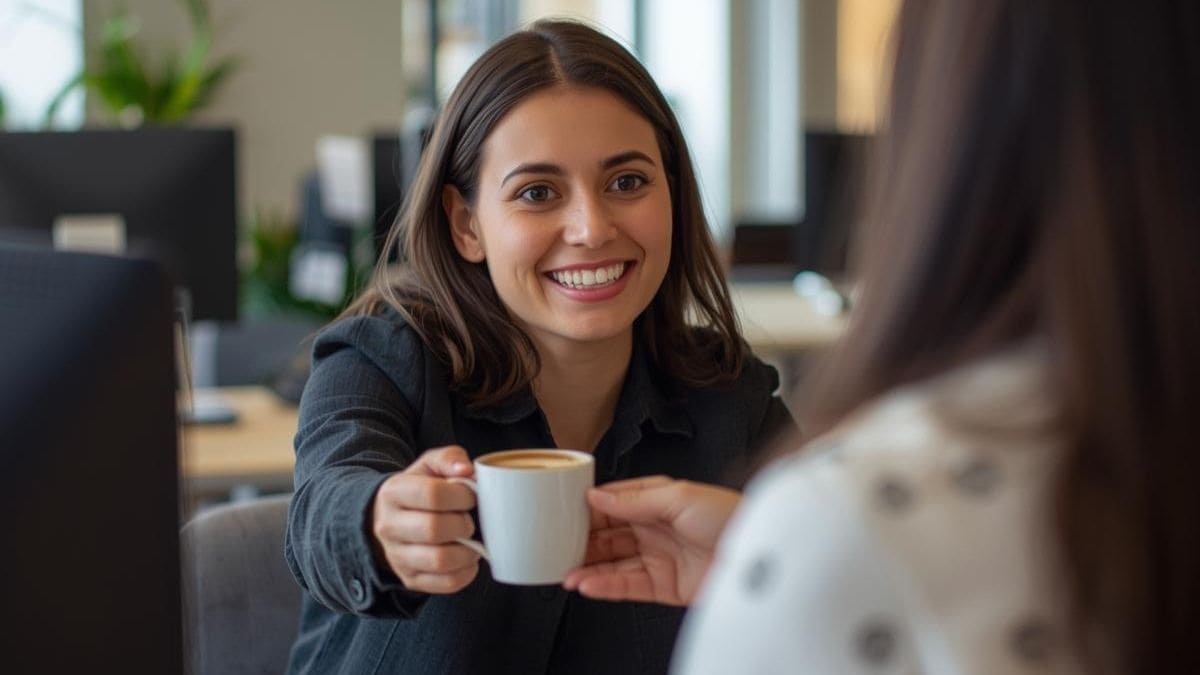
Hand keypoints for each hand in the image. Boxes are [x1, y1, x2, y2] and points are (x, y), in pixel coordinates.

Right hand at [370, 445, 479, 593]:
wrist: (386, 519)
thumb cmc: (416, 490)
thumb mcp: (428, 466)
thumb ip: (449, 458)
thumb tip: (467, 470)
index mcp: (394, 492)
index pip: (432, 494)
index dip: (461, 496)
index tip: (470, 497)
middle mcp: (389, 526)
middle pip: (434, 529)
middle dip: (463, 524)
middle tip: (468, 519)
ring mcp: (397, 556)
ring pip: (440, 561)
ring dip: (467, 551)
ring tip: (470, 540)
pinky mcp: (409, 579)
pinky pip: (445, 583)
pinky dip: (466, 573)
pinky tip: (467, 558)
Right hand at [562, 476, 740, 605]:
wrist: (759, 555)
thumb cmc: (731, 516)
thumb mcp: (680, 495)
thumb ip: (635, 499)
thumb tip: (597, 498)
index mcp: (658, 501)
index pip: (614, 503)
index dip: (588, 509)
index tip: (562, 513)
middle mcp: (655, 529)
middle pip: (609, 536)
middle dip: (582, 542)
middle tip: (555, 547)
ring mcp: (659, 559)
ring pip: (613, 564)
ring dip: (588, 568)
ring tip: (565, 573)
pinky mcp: (665, 587)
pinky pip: (628, 586)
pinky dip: (606, 587)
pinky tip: (588, 585)